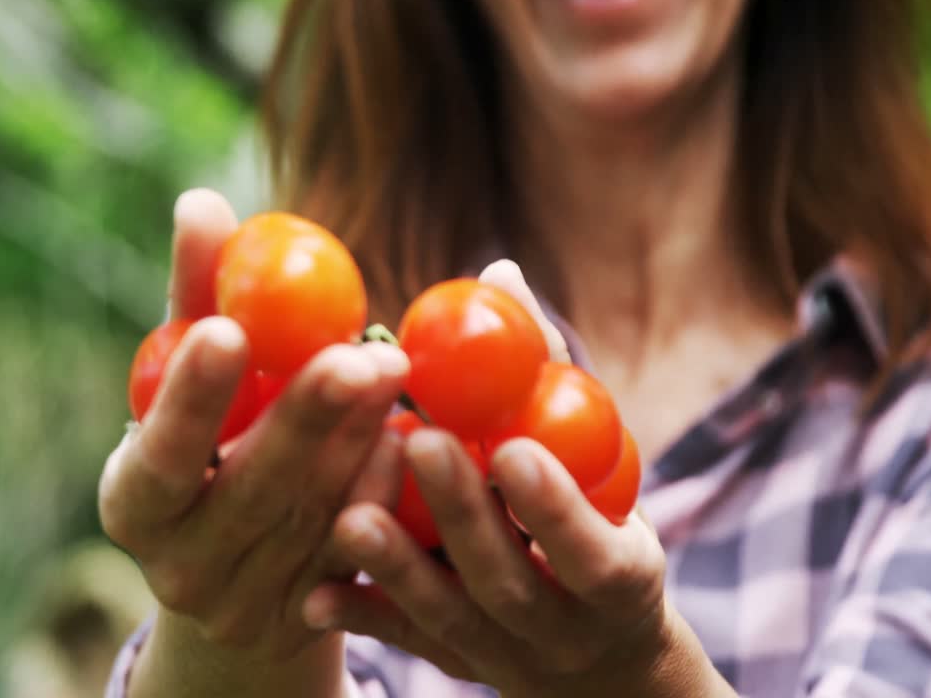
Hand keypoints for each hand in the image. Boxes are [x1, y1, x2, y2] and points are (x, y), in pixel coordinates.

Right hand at [98, 189, 407, 662]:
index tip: (229, 331)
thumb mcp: (187, 379)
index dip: (190, 399)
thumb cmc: (200, 441)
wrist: (227, 566)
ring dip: (362, 441)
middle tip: (363, 353)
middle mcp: (185, 565)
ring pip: (317, 517)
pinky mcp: (310, 613)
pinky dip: (387, 490)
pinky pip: (361, 551)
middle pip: (254, 492)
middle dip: (309, 417)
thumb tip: (201, 201)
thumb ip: (196, 300)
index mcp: (136, 503)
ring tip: (394, 372)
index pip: (160, 457)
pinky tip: (416, 436)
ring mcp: (250, 601)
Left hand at [301, 262, 725, 696]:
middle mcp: (561, 629)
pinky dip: (362, 617)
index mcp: (617, 577)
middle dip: (462, 517)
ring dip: (399, 568)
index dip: (553, 507)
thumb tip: (496, 272)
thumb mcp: (603, 469)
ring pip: (447, 618)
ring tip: (352, 517)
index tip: (511, 449)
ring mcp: (503, 655)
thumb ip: (550, 377)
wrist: (599, 656)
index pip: (591, 551)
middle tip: (419, 444)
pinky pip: (404, 643)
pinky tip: (313, 595)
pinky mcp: (453, 662)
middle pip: (506, 581)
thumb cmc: (600, 525)